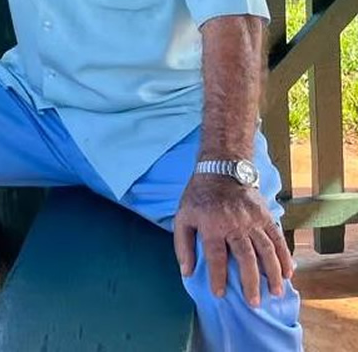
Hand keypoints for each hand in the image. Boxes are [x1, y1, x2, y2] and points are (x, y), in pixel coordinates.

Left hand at [174, 174, 293, 305]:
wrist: (221, 170)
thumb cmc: (199, 197)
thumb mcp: (182, 217)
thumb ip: (182, 244)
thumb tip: (187, 272)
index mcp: (211, 225)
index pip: (215, 256)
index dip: (217, 276)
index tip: (219, 294)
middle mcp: (234, 224)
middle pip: (245, 257)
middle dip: (250, 281)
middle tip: (254, 302)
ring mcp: (253, 220)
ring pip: (266, 250)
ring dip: (273, 273)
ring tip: (276, 292)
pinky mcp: (266, 216)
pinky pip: (278, 238)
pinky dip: (285, 256)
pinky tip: (289, 272)